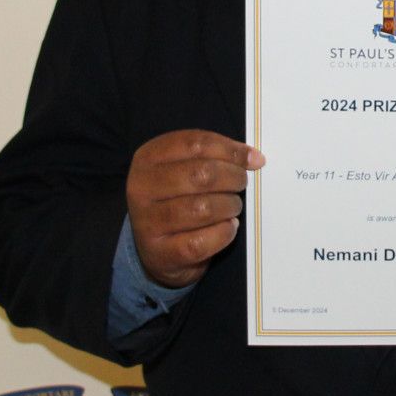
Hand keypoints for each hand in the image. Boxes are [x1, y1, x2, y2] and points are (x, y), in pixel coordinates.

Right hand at [126, 130, 264, 288]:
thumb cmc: (176, 201)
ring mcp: (148, 222)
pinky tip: (228, 227)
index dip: (230, 150)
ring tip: (233, 206)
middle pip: (200, 174)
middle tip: (241, 184)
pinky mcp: (160, 252)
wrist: (156, 250)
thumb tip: (253, 158)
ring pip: (202, 208)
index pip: (195, 144)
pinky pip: (202, 241)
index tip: (252, 160)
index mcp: (148, 158)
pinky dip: (224, 233)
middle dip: (232, 178)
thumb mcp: (185, 170)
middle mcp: (141, 187)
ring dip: (229, 206)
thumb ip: (214, 158)